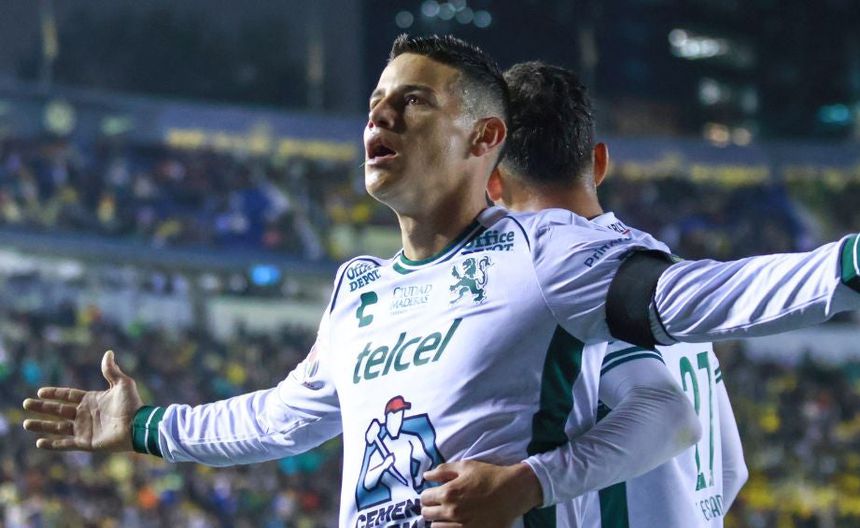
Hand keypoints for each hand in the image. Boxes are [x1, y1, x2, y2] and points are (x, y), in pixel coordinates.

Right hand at [22, 350, 142, 451]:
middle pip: (58, 410)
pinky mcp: (86, 442)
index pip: (68, 396)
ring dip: (42, 425)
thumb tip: (108, 353)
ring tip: (26, 423)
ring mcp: (84, 429)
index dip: (54, 394)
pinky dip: (52, 444)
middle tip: (25, 404)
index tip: (39, 392)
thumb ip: (111, 370)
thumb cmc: (132, 405)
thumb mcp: (122, 383)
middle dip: (42, 407)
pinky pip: (65, 444)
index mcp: (92, 400)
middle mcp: (85, 414)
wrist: (137, 426)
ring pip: (57, 427)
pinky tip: (39, 443)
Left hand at [420, 460, 542, 527]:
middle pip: (426, 514)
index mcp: (448, 493)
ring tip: (448, 513)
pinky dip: (449, 527)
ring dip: (438, 519)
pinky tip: (456, 521)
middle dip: (430, 507)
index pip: (424, 498)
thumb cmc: (489, 476)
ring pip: (436, 527)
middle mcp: (451, 511)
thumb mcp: (466, 466)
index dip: (427, 495)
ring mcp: (461, 525)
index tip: (434, 493)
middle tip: (439, 503)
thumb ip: (443, 470)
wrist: (512, 492)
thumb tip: (426, 476)